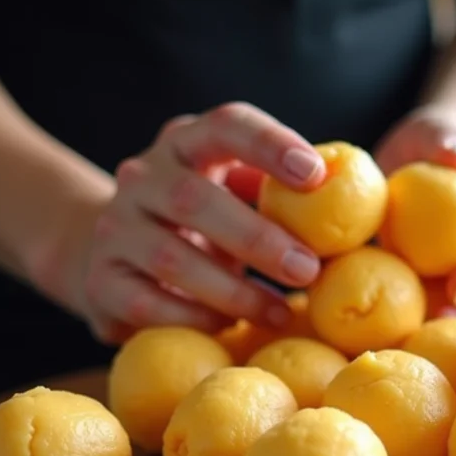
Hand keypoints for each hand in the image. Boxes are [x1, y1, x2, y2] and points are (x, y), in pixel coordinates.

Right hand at [67, 102, 328, 343]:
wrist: (111, 255)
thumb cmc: (203, 223)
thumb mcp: (234, 194)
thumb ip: (280, 196)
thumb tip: (355, 213)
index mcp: (185, 143)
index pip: (226, 125)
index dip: (270, 144)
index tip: (315, 174)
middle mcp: (142, 177)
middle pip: (194, 199)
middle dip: (258, 238)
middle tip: (309, 269)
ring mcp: (114, 229)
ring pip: (172, 260)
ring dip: (234, 292)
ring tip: (280, 313)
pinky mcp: (100, 282)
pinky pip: (148, 306)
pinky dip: (195, 320)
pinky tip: (230, 330)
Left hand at [373, 109, 455, 321]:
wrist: (410, 173)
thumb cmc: (431, 148)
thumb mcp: (433, 133)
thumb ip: (446, 139)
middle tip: (421, 327)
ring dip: (433, 339)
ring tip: (393, 344)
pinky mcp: (442, 313)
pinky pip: (428, 333)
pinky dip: (404, 338)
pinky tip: (369, 342)